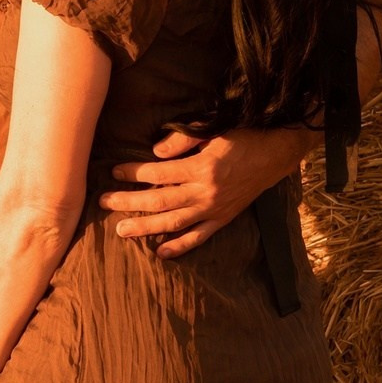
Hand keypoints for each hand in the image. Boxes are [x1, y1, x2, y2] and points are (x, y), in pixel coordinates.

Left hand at [98, 123, 315, 258]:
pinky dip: (179, 246)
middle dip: (129, 202)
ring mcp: (214, 209)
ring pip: (173, 223)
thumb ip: (183, 139)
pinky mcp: (223, 219)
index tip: (114, 171)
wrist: (276, 154)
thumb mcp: (214, 130)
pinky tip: (160, 252)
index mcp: (202, 167)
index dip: (133, 172)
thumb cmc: (243, 137)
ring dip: (145, 227)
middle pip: (159, 200)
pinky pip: (198, 237)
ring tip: (121, 230)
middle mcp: (206, 192)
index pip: (158, 172)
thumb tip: (155, 152)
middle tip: (104, 201)